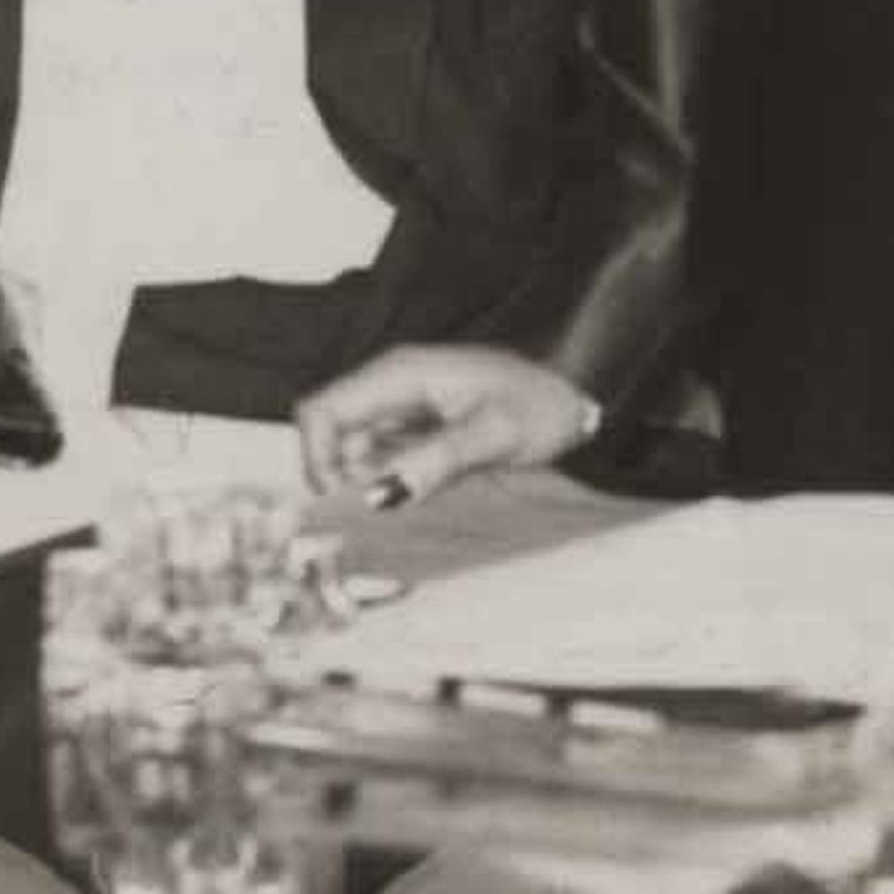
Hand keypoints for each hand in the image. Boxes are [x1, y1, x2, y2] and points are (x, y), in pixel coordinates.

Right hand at [294, 345, 595, 511]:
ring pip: (352, 455)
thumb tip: (380, 495)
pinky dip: (387, 488)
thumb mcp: (495, 435)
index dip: (317, 458)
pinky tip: (415, 506)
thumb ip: (437, 461)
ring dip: (365, 489)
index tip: (344, 501)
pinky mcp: (416, 434)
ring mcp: (402, 411)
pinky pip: (381, 463)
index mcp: (401, 375)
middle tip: (377, 518)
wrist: (576, 401)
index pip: (322, 411)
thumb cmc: (543, 406)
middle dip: (340, 480)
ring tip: (405, 513)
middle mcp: (391, 389)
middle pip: (330, 436)